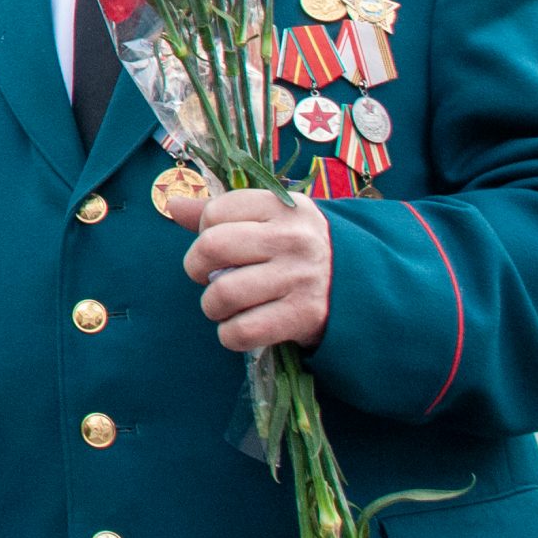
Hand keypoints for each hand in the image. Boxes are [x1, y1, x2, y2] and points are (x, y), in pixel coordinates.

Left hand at [171, 189, 333, 349]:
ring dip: (212, 305)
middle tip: (208, 276)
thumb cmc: (300, 250)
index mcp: (284, 207)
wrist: (366, 287)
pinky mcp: (305, 315)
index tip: (220, 245)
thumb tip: (172, 203)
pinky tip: (240, 327)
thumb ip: (221, 212)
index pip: (216, 212)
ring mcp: (300, 277)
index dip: (205, 231)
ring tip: (223, 305)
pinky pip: (242, 330)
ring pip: (222, 292)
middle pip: (211, 247)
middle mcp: (293, 239)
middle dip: (196, 267)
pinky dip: (230, 335)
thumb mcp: (271, 220)